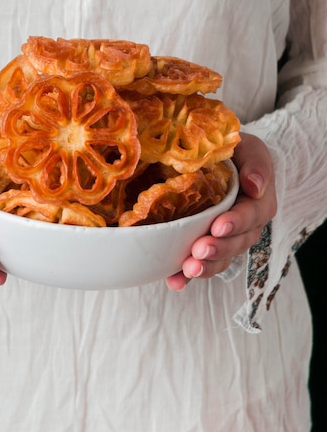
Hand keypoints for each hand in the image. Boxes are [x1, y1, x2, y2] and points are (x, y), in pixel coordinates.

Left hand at [165, 132, 276, 290]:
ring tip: (188, 270)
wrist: (222, 162)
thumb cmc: (236, 153)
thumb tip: (255, 186)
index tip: (218, 226)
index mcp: (257, 203)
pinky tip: (173, 282)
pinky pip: (200, 263)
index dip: (235, 223)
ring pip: (220, 258)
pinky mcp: (206, 245)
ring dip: (205, 266)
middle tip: (199, 251)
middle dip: (217, 249)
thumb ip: (256, 165)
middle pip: (235, 243)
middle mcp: (245, 226)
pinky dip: (186, 275)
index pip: (250, 216)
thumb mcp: (250, 149)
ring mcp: (226, 239)